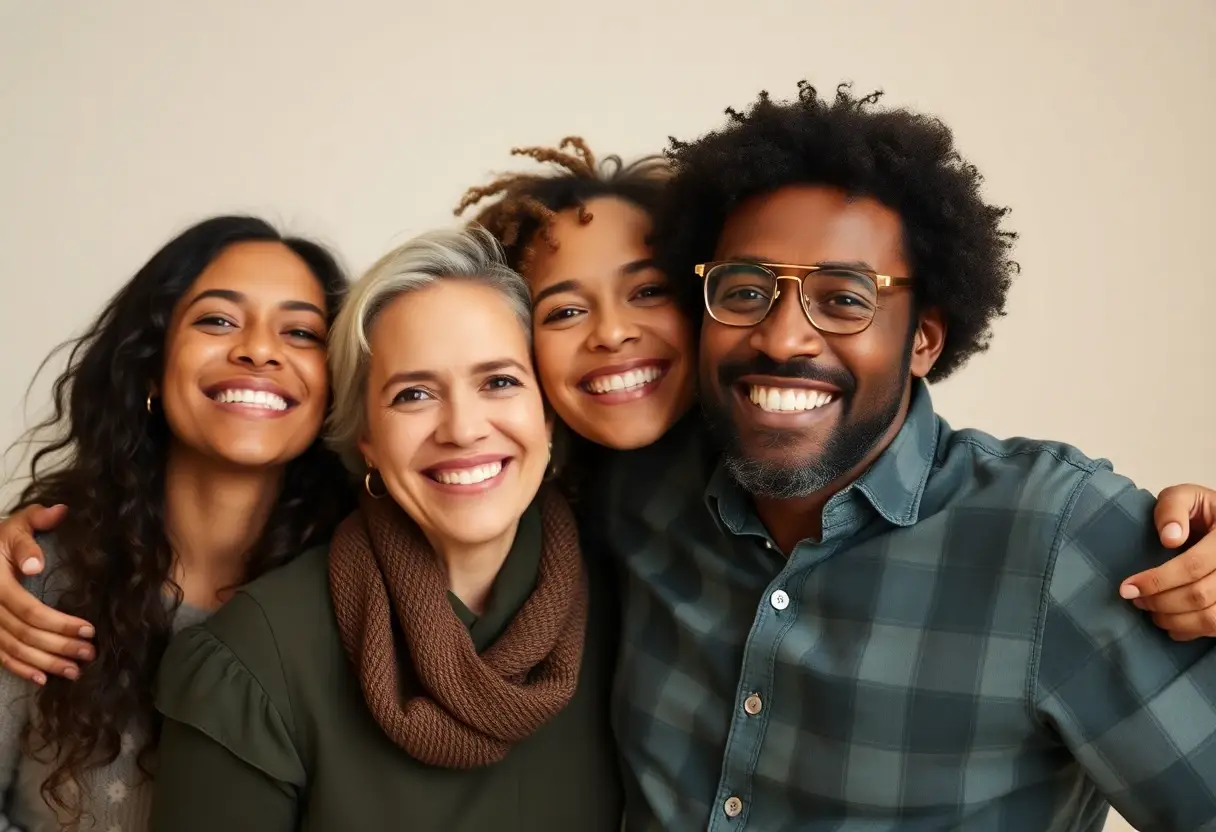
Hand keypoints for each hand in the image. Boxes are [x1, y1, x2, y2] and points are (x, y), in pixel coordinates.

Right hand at [0, 504, 94, 682]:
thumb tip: (58, 513)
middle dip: (59, 647)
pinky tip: (43, 679)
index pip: (30, 611)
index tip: (90, 630)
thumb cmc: (3, 537)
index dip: (60, 624)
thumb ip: (37, 519)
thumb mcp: (18, 523)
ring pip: (13, 650)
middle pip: (25, 635)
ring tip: (75, 671)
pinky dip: (20, 669)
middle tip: (90, 653)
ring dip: (45, 663)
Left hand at [1120, 484, 1215, 640]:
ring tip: (1151, 611)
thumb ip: (1173, 509)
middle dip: (1161, 602)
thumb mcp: (1185, 497)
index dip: (1158, 580)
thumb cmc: (1199, 512)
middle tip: (1135, 600)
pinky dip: (1191, 631)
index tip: (1126, 588)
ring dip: (1174, 620)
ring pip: (1211, 618)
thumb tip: (1170, 538)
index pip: (1194, 566)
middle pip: (1200, 595)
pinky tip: (1171, 623)